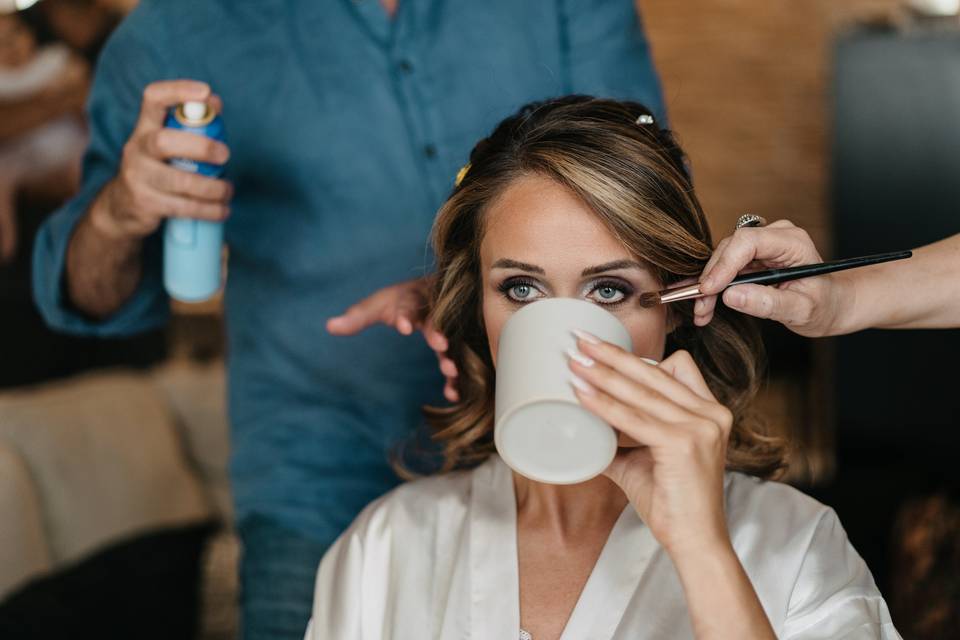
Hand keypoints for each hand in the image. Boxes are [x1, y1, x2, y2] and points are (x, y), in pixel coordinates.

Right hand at [90, 80, 231, 240]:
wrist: (120, 207)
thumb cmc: (155, 169)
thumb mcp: (163, 145)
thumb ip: (188, 126)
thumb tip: (216, 104)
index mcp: (144, 128)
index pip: (153, 99)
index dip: (178, 91)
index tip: (206, 92)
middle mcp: (137, 149)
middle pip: (164, 142)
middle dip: (201, 147)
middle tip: (225, 155)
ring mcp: (138, 177)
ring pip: (179, 181)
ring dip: (212, 188)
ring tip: (227, 190)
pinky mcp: (146, 204)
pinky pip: (183, 207)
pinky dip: (209, 210)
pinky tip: (222, 210)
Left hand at [326, 276, 458, 401]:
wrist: (432, 290)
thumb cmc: (399, 300)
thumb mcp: (377, 305)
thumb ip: (357, 317)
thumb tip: (329, 327)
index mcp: (411, 299)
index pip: (407, 306)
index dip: (405, 316)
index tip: (404, 327)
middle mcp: (432, 311)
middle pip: (435, 320)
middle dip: (437, 333)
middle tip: (441, 346)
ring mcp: (445, 327)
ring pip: (449, 340)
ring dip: (450, 356)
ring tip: (452, 372)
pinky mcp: (452, 344)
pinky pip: (455, 358)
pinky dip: (454, 376)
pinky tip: (453, 395)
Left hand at [568, 338, 731, 555]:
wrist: (695, 542)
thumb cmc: (672, 503)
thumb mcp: (645, 460)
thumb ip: (619, 439)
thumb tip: (581, 427)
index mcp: (709, 412)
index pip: (677, 366)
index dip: (638, 354)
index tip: (602, 344)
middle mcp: (711, 414)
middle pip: (655, 370)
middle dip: (613, 353)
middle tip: (579, 340)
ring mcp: (700, 427)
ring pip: (642, 389)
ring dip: (603, 373)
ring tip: (573, 362)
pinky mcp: (684, 444)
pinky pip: (634, 417)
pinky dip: (604, 404)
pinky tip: (582, 394)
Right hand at [694, 220, 846, 336]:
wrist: (831, 306)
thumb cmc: (824, 307)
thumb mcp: (801, 311)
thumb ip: (768, 303)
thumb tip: (730, 296)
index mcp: (793, 242)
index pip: (749, 241)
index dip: (724, 264)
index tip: (709, 290)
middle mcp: (775, 236)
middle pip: (730, 248)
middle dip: (711, 278)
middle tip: (700, 307)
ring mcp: (763, 245)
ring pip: (723, 258)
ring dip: (709, 285)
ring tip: (702, 312)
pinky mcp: (752, 257)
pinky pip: (726, 267)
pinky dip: (714, 287)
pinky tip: (706, 305)